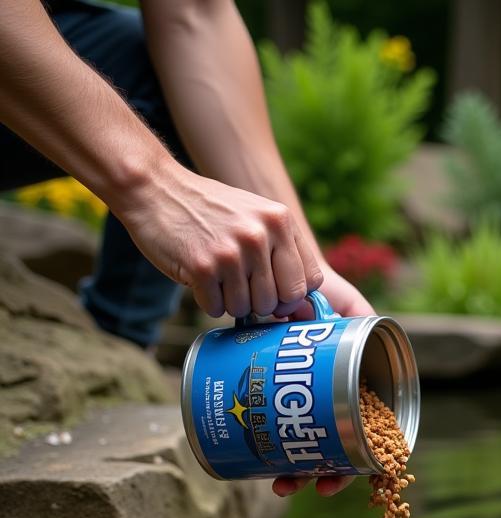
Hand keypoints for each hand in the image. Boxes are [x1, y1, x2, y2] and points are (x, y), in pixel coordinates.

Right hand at [116, 164, 322, 318]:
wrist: (154, 187)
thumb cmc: (210, 210)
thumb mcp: (257, 216)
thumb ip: (282, 250)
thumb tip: (303, 305)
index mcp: (280, 221)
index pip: (309, 282)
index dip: (294, 297)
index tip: (278, 295)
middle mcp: (259, 235)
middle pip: (277, 301)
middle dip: (259, 303)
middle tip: (239, 284)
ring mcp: (231, 252)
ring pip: (246, 309)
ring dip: (230, 302)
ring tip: (217, 276)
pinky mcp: (202, 267)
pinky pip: (216, 308)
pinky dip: (207, 301)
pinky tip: (199, 278)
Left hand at [272, 267, 375, 496]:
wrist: (288, 277)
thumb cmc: (326, 292)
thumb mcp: (351, 307)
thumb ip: (361, 320)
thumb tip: (353, 336)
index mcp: (357, 395)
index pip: (361, 442)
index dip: (349, 468)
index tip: (330, 483)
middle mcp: (333, 406)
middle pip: (330, 454)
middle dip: (313, 476)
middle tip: (292, 485)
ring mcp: (302, 403)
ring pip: (303, 450)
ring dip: (292, 474)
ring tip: (277, 485)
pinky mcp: (270, 396)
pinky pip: (268, 429)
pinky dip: (264, 449)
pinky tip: (254, 467)